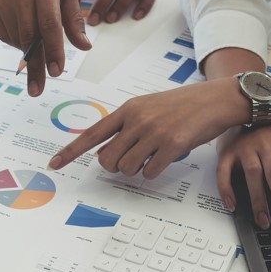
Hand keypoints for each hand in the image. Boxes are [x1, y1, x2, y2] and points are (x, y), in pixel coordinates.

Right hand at [0, 0, 91, 95]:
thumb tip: (83, 47)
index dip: (54, 51)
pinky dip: (13, 38)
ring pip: (15, 38)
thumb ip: (73, 18)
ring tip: (32, 34)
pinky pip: (2, 33)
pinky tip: (19, 24)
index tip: (56, 72)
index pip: (50, 25)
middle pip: (29, 38)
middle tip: (37, 90)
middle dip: (35, 67)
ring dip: (26, 47)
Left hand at [49, 78, 247, 174]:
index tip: (54, 163)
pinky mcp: (172, 145)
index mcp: (128, 109)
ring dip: (136, 170)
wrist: (216, 99)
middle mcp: (137, 119)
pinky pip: (149, 172)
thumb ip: (126, 126)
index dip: (71, 151)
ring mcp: (154, 132)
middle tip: (129, 160)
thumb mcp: (148, 107)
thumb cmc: (183, 106)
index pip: (92, 134)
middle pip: (107, 159)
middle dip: (114, 167)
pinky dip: (153, 171)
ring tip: (151, 156)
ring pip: (126, 168)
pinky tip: (164, 159)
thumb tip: (105, 154)